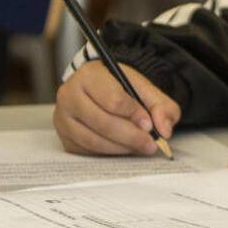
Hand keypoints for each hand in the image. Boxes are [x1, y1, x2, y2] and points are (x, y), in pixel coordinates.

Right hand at [53, 61, 180, 155]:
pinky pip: (88, 151)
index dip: (134, 115)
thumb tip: (165, 130)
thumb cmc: (119, 86)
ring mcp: (63, 117)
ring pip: (94, 140)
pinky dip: (109, 153)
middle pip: (103, 123)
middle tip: (150, 144)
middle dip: (131, 136)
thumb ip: (161, 105)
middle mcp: (69, 95)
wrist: (98, 87)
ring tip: (140, 146)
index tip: (149, 125)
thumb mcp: (143, 88)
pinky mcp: (64, 136)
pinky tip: (123, 147)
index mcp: (89, 75)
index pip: (113, 100)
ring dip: (122, 148)